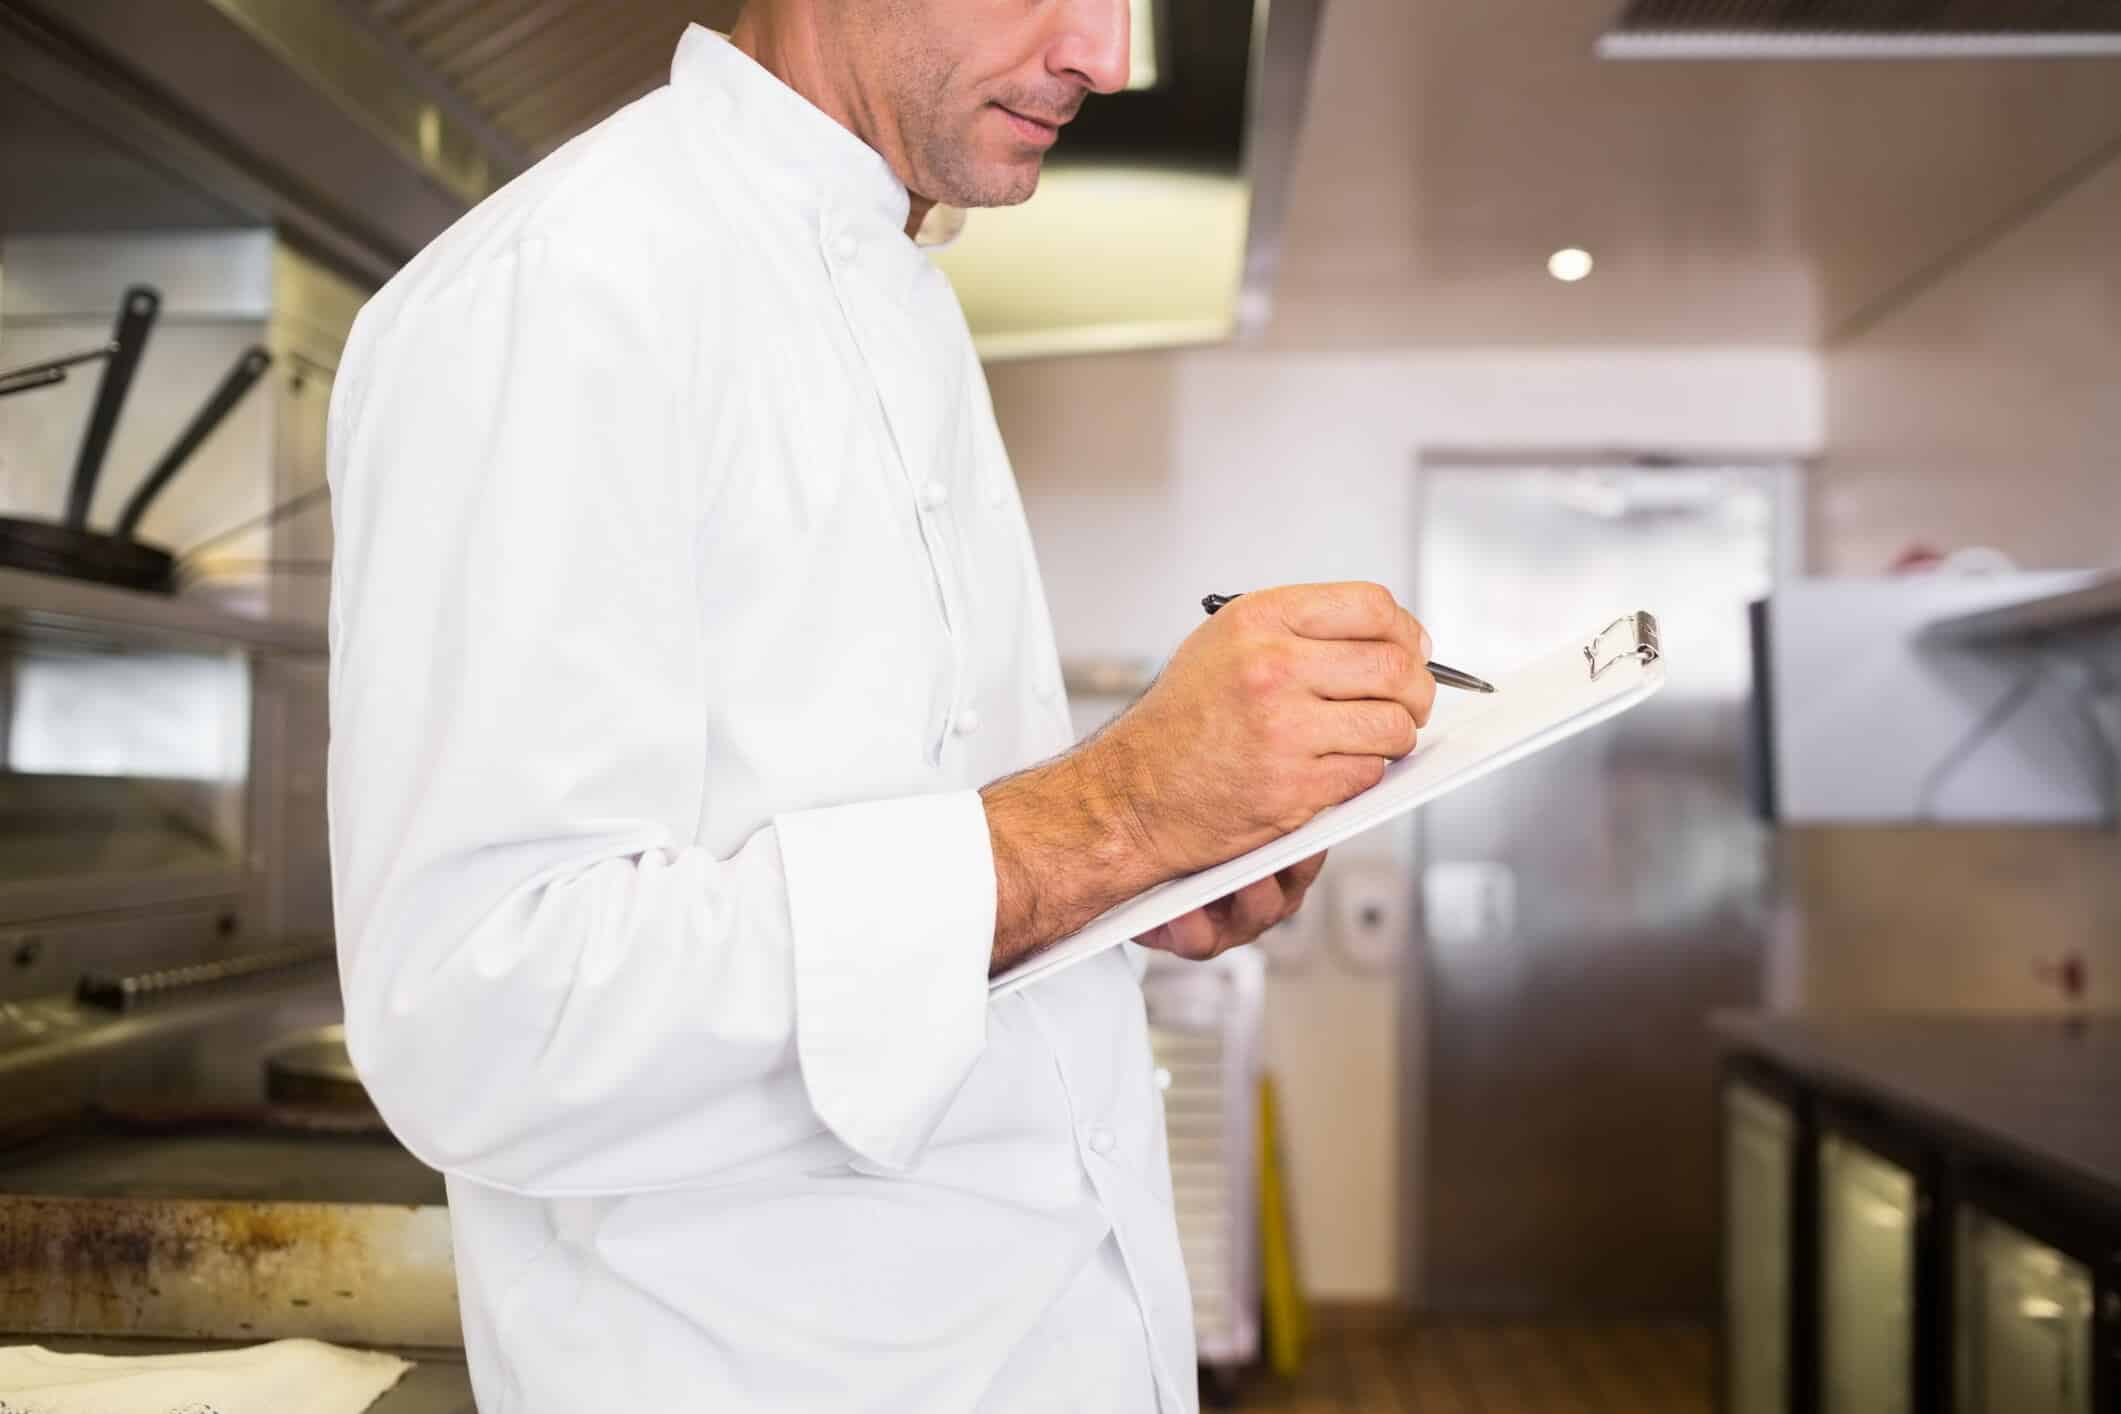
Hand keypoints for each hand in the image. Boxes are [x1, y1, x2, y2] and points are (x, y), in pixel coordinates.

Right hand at [982, 582, 1432, 972]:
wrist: (1131, 794)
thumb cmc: (1178, 723)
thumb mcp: (1225, 646)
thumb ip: (1298, 631)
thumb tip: (1386, 636)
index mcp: (1259, 621)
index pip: (1372, 605)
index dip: (1405, 631)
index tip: (1412, 650)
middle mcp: (1272, 666)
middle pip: (1395, 665)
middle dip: (1418, 689)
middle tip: (1411, 702)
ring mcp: (1285, 728)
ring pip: (1393, 724)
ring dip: (1396, 736)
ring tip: (1374, 739)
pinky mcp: (1294, 785)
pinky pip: (1368, 772)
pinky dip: (1364, 774)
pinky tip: (1336, 770)